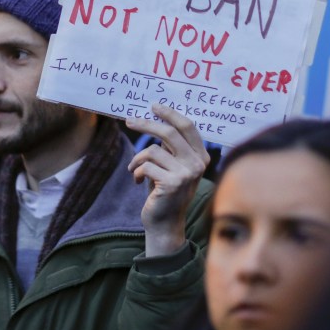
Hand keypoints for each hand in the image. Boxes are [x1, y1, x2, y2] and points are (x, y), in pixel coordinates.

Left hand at [127, 104, 208, 256]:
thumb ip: (170, 147)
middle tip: (128, 120)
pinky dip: (135, 171)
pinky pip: (145, 166)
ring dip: (137, 159)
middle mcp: (198, 163)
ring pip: (153, 150)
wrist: (164, 223)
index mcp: (201, 156)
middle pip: (169, 132)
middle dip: (146, 124)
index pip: (188, 126)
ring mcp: (187, 173)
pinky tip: (137, 181)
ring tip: (134, 170)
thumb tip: (154, 118)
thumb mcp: (171, 165)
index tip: (153, 106)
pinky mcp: (172, 183)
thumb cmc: (163, 191)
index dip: (170, 113)